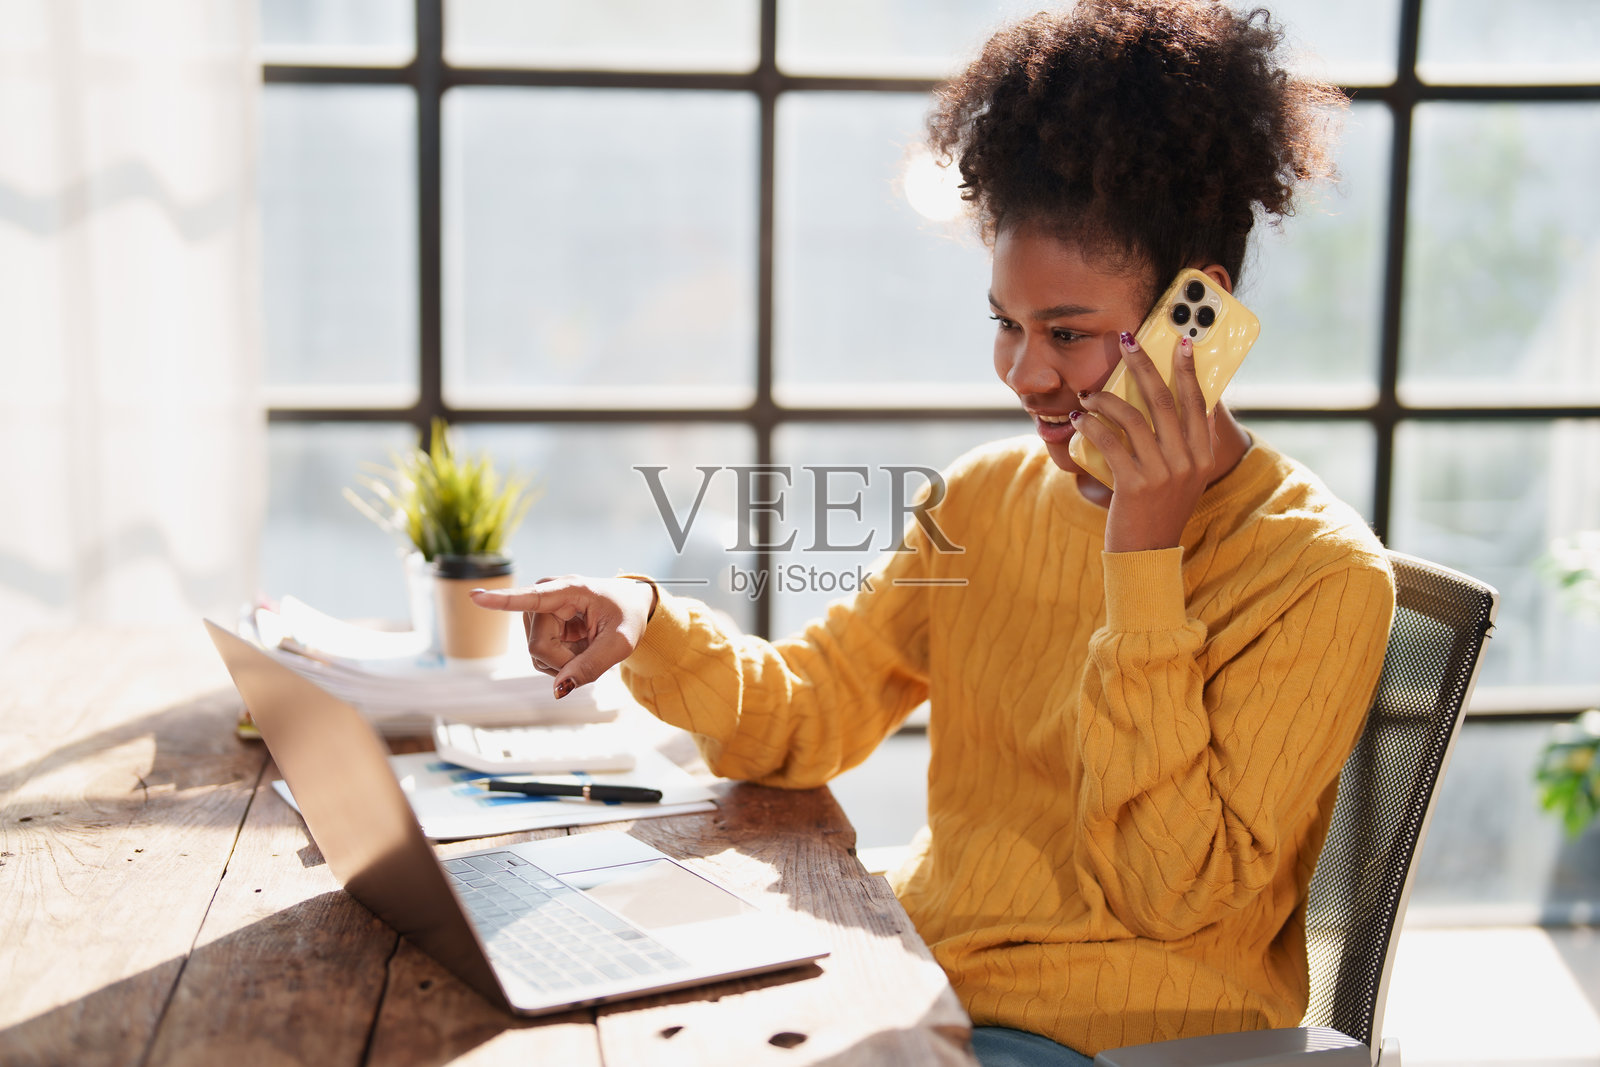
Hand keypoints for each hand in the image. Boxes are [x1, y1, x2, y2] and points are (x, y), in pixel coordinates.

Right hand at [468, 575, 655, 697]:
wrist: (629, 607)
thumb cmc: (627, 618)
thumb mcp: (620, 644)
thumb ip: (592, 666)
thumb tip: (559, 688)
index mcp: (569, 589)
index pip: (531, 598)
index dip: (502, 601)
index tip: (475, 596)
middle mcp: (547, 595)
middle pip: (539, 646)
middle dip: (566, 662)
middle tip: (593, 653)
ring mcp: (538, 611)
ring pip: (538, 655)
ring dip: (565, 662)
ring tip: (587, 645)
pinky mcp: (537, 625)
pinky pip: (540, 658)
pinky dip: (562, 662)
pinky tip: (577, 648)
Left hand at [1072, 331, 1217, 551]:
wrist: (1147, 555)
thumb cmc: (1160, 511)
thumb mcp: (1186, 478)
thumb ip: (1189, 445)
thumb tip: (1188, 404)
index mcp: (1203, 456)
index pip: (1197, 402)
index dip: (1188, 370)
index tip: (1181, 342)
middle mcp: (1187, 461)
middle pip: (1164, 400)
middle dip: (1144, 366)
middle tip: (1128, 341)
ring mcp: (1162, 473)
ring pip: (1132, 418)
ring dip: (1105, 399)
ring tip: (1088, 395)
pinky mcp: (1134, 484)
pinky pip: (1109, 441)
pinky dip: (1090, 424)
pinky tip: (1079, 418)